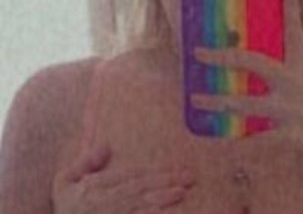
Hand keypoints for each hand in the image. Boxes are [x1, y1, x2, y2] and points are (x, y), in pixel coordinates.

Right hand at [53, 141, 195, 212]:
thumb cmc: (66, 208)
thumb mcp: (64, 182)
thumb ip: (84, 162)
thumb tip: (106, 144)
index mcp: (94, 187)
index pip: (129, 175)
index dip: (152, 171)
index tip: (173, 167)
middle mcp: (105, 203)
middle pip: (140, 189)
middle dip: (166, 182)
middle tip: (189, 176)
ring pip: (142, 207)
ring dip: (164, 200)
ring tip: (182, 192)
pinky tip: (168, 213)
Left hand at [192, 0, 302, 172]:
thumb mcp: (300, 78)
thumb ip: (280, 56)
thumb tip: (252, 31)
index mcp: (301, 64)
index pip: (295, 24)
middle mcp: (299, 83)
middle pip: (255, 62)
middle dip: (224, 56)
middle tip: (198, 53)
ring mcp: (296, 110)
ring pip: (247, 105)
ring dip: (218, 102)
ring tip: (196, 100)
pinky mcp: (292, 138)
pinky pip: (253, 139)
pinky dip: (233, 141)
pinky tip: (214, 138)